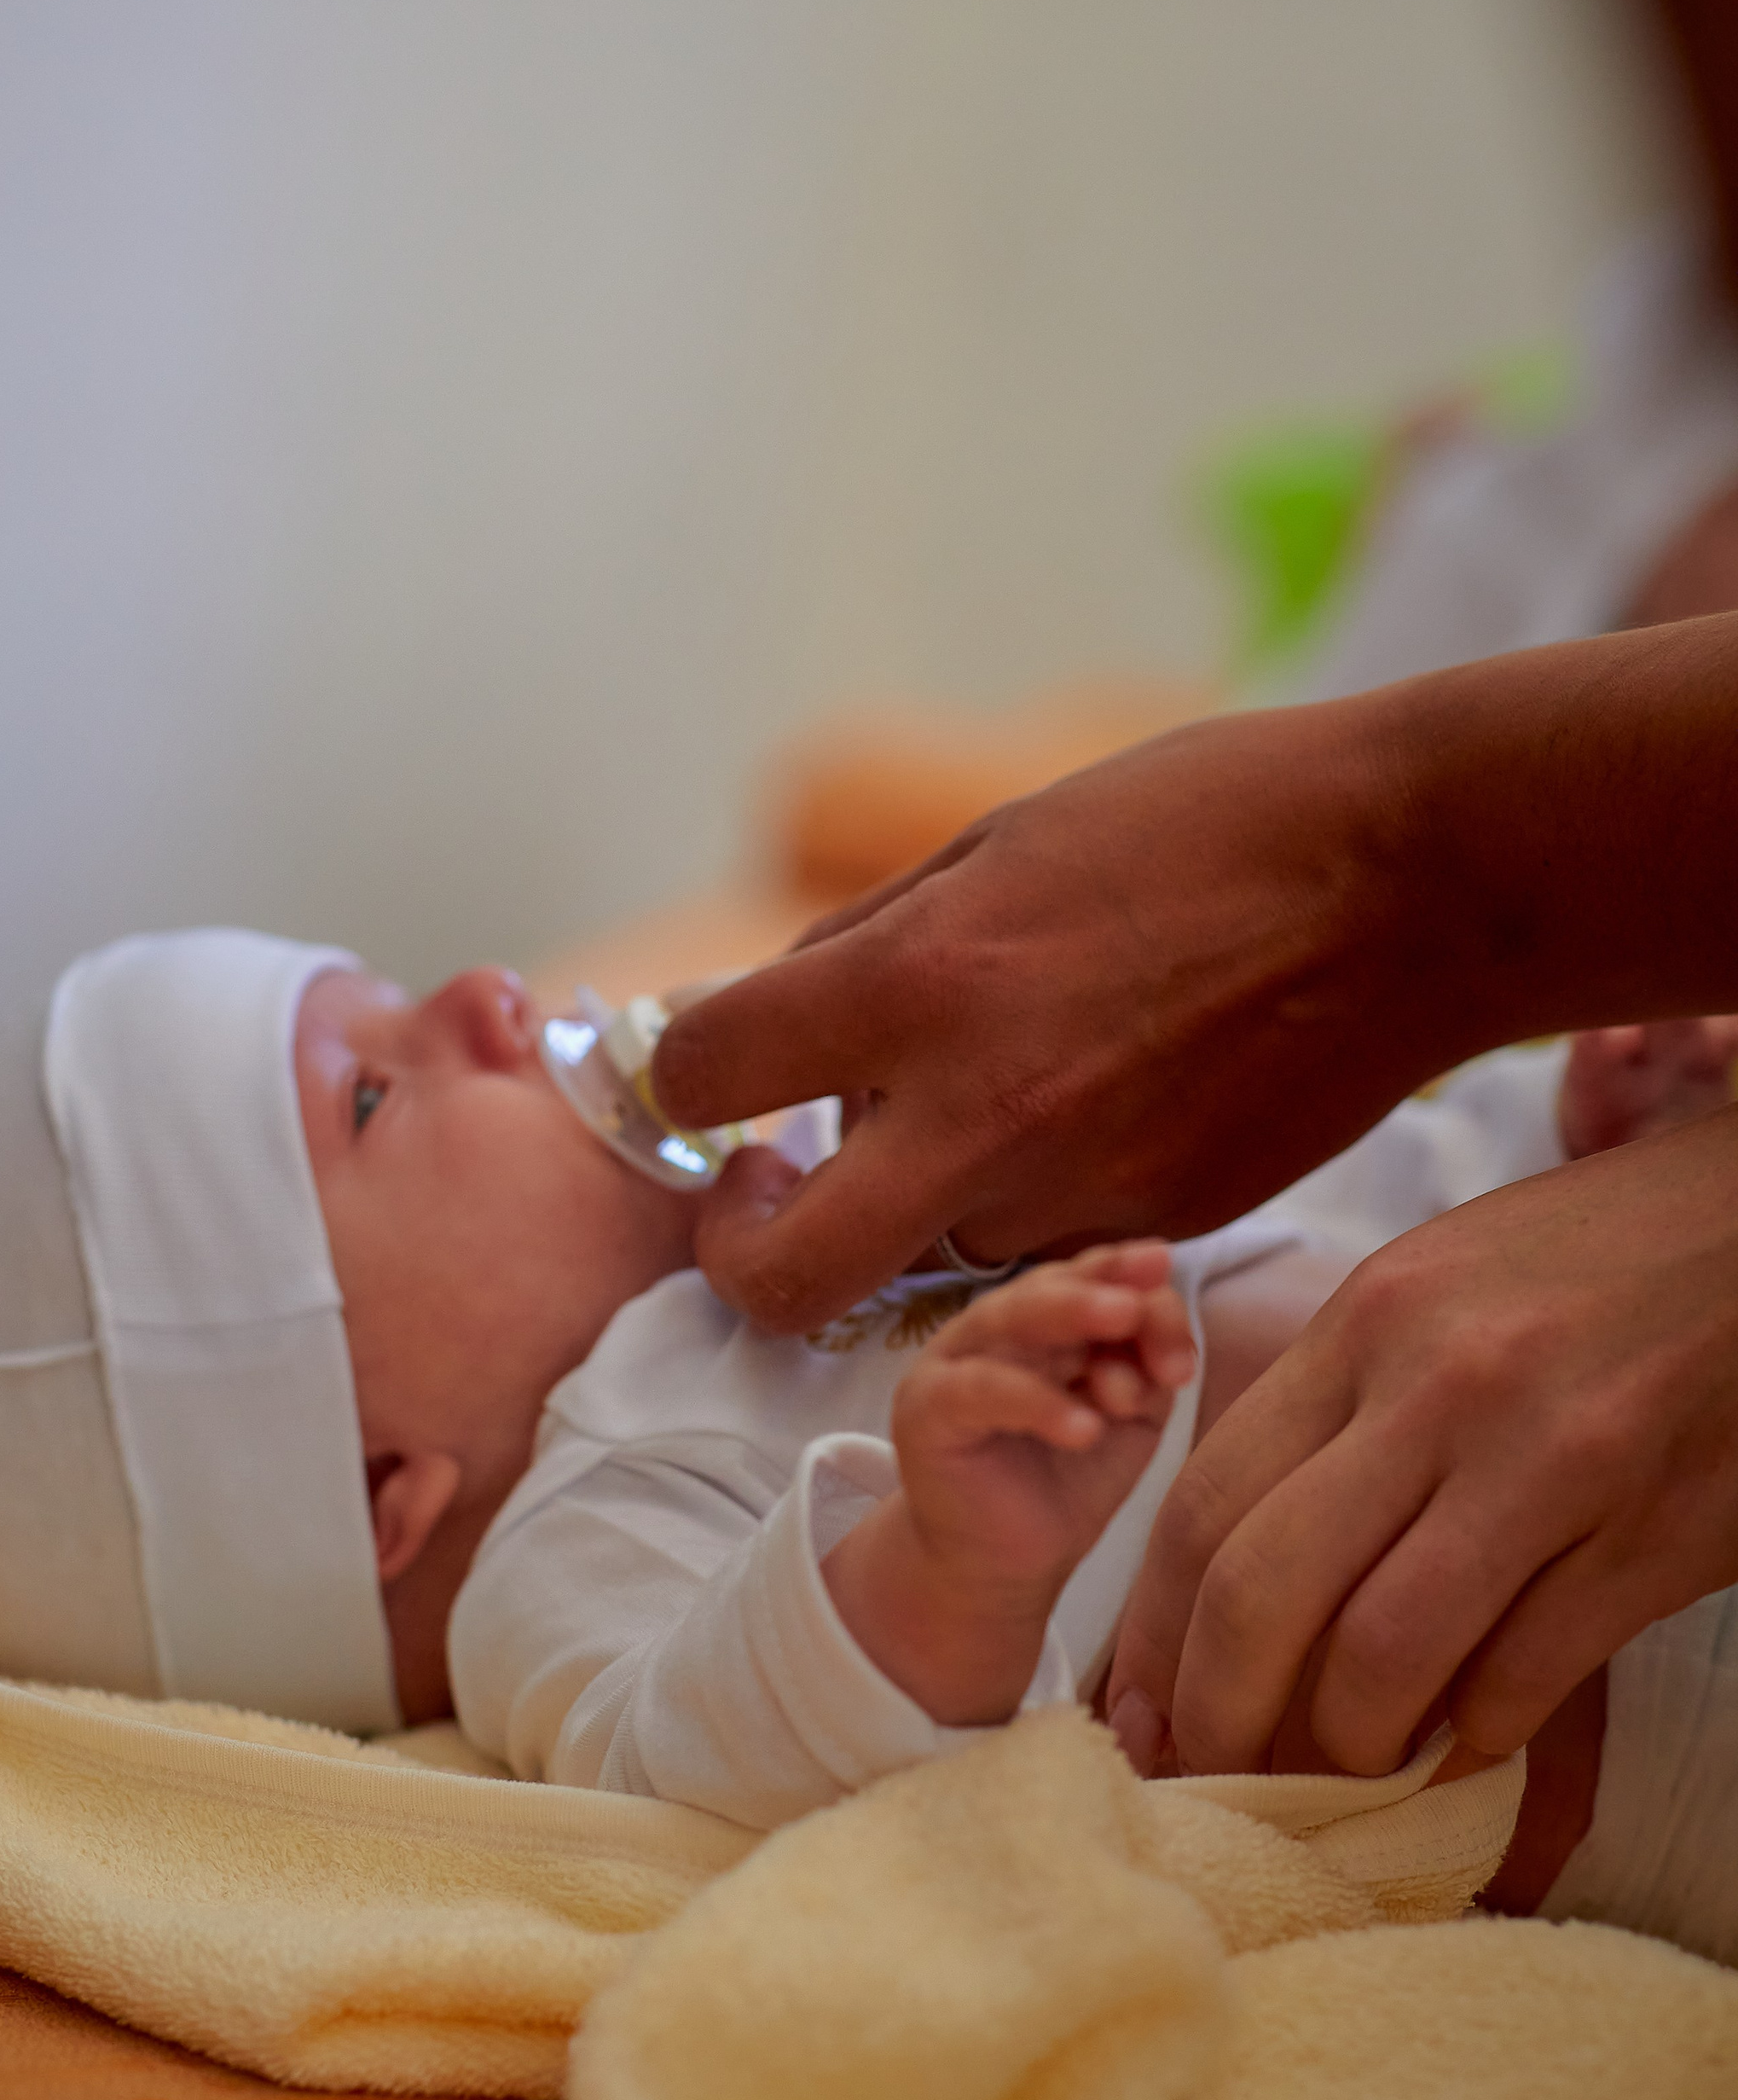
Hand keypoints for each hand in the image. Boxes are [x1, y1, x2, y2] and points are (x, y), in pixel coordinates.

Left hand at [653, 621, 1737, 1335]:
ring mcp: (1072, 1192)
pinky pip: (1034, 1251)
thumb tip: (766, 1023)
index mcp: (921, 981)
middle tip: (769, 1183)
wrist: (1414, 881)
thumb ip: (864, 949)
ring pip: (923, 1257)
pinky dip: (1022, 1204)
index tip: (718, 1069)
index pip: (707, 1074)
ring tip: (999, 1090)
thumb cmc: (1204, 823)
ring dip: (916, 1200)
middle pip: (781, 1276)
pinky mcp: (1152, 1231)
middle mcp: (980, 1113)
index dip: (685, 1075)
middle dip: (743, 1246)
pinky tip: (1086, 1108)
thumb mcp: (997, 842)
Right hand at [822, 1245, 1194, 1725]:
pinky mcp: (923, 1410)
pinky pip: (980, 1390)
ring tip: (1120, 1349)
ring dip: (1067, 1322)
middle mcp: (990, 1330)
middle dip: (1096, 1289)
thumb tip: (1151, 1319)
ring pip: (1006, 1320)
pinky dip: (1036, 1402)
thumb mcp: (1128, 1418)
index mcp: (1039, 1322)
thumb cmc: (1065, 1483)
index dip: (1124, 1272)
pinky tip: (1085, 1428)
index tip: (1166, 1275)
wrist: (1006, 1565)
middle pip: (1044, 1287)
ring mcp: (950, 1363)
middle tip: (1137, 1305)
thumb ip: (1145, 1365)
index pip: (1082, 1277)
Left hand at [1107, 1106, 1737, 1776]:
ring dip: (1346, 1746)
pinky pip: (1522, 1680)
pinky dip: (1470, 1738)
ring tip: (1343, 1771)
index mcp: (1368, 1323)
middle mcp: (1441, 1390)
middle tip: (1213, 1776)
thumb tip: (1237, 1575)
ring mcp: (1551, 1464)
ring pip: (1383, 1658)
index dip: (1151, 1632)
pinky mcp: (1653, 1538)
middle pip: (1263, 1593)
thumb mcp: (1434, 1288)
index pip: (1204, 1504)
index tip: (1135, 1710)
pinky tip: (1457, 1749)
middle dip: (1216, 1714)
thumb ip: (1335, 1410)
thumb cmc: (1590, 1263)